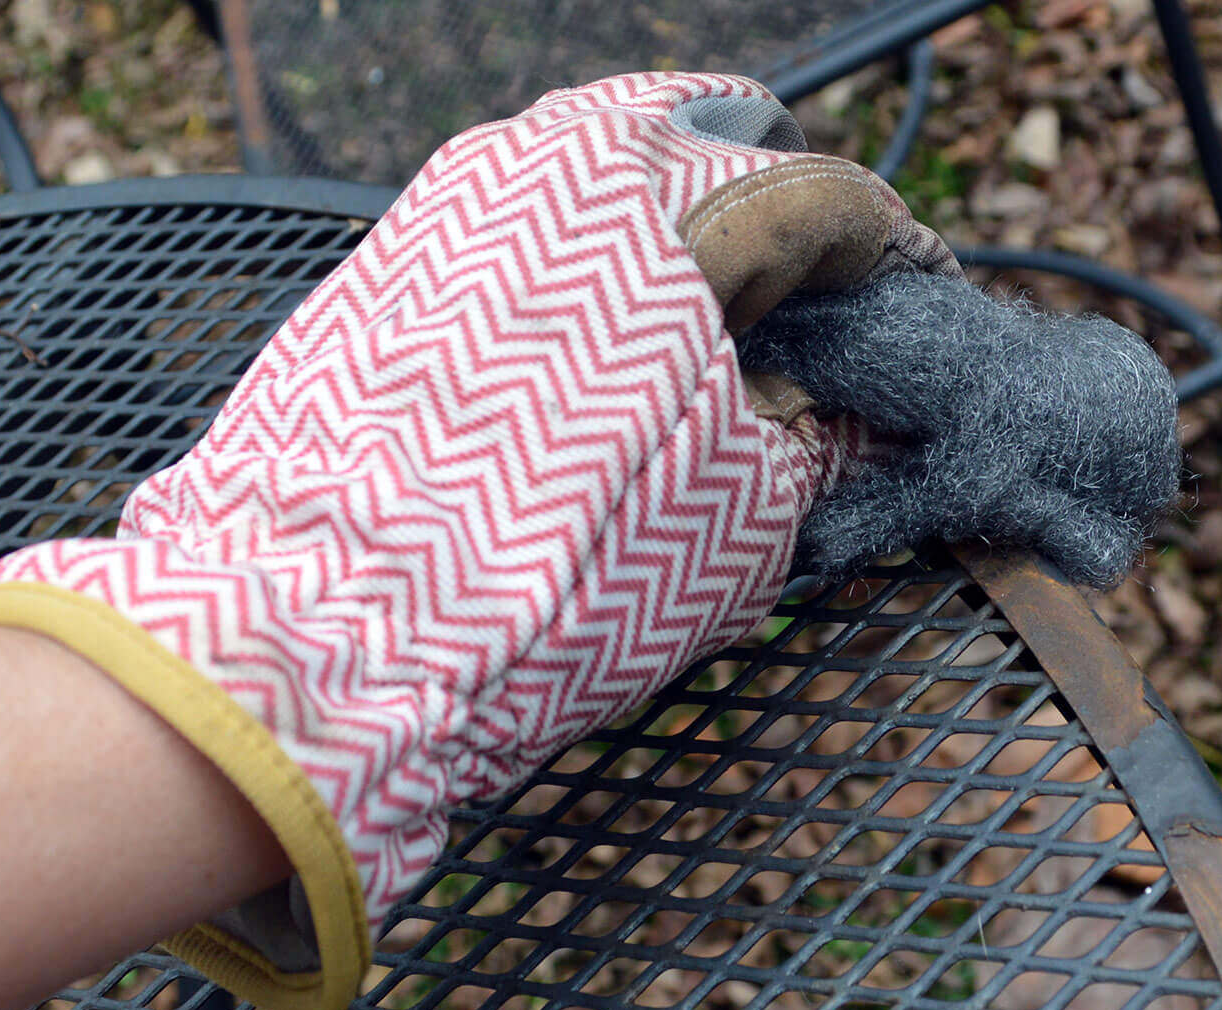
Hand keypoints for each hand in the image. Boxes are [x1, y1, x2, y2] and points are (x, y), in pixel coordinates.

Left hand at [0, 72, 955, 1009]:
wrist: (316, 640)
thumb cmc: (552, 574)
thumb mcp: (742, 516)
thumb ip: (820, 438)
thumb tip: (848, 418)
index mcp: (661, 182)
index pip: (823, 198)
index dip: (883, 272)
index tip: (905, 323)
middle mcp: (542, 155)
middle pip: (705, 168)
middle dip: (766, 251)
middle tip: (796, 354)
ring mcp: (441, 205)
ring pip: (595, 210)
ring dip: (659, 271)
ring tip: (689, 382)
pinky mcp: (370, 273)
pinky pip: (508, 259)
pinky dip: (566, 302)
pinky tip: (575, 398)